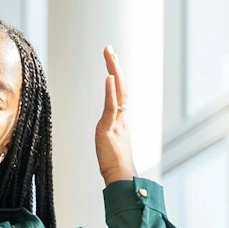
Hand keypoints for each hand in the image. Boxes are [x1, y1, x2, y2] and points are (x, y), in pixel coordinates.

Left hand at [95, 45, 136, 185]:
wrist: (121, 178)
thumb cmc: (116, 167)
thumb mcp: (109, 145)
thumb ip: (109, 136)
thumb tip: (107, 136)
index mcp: (120, 120)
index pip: (118, 92)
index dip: (115, 77)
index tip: (111, 62)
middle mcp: (121, 117)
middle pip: (119, 86)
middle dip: (114, 66)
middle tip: (109, 49)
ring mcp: (117, 121)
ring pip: (117, 91)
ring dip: (113, 71)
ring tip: (110, 54)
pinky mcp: (111, 129)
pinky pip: (112, 106)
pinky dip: (111, 91)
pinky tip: (109, 76)